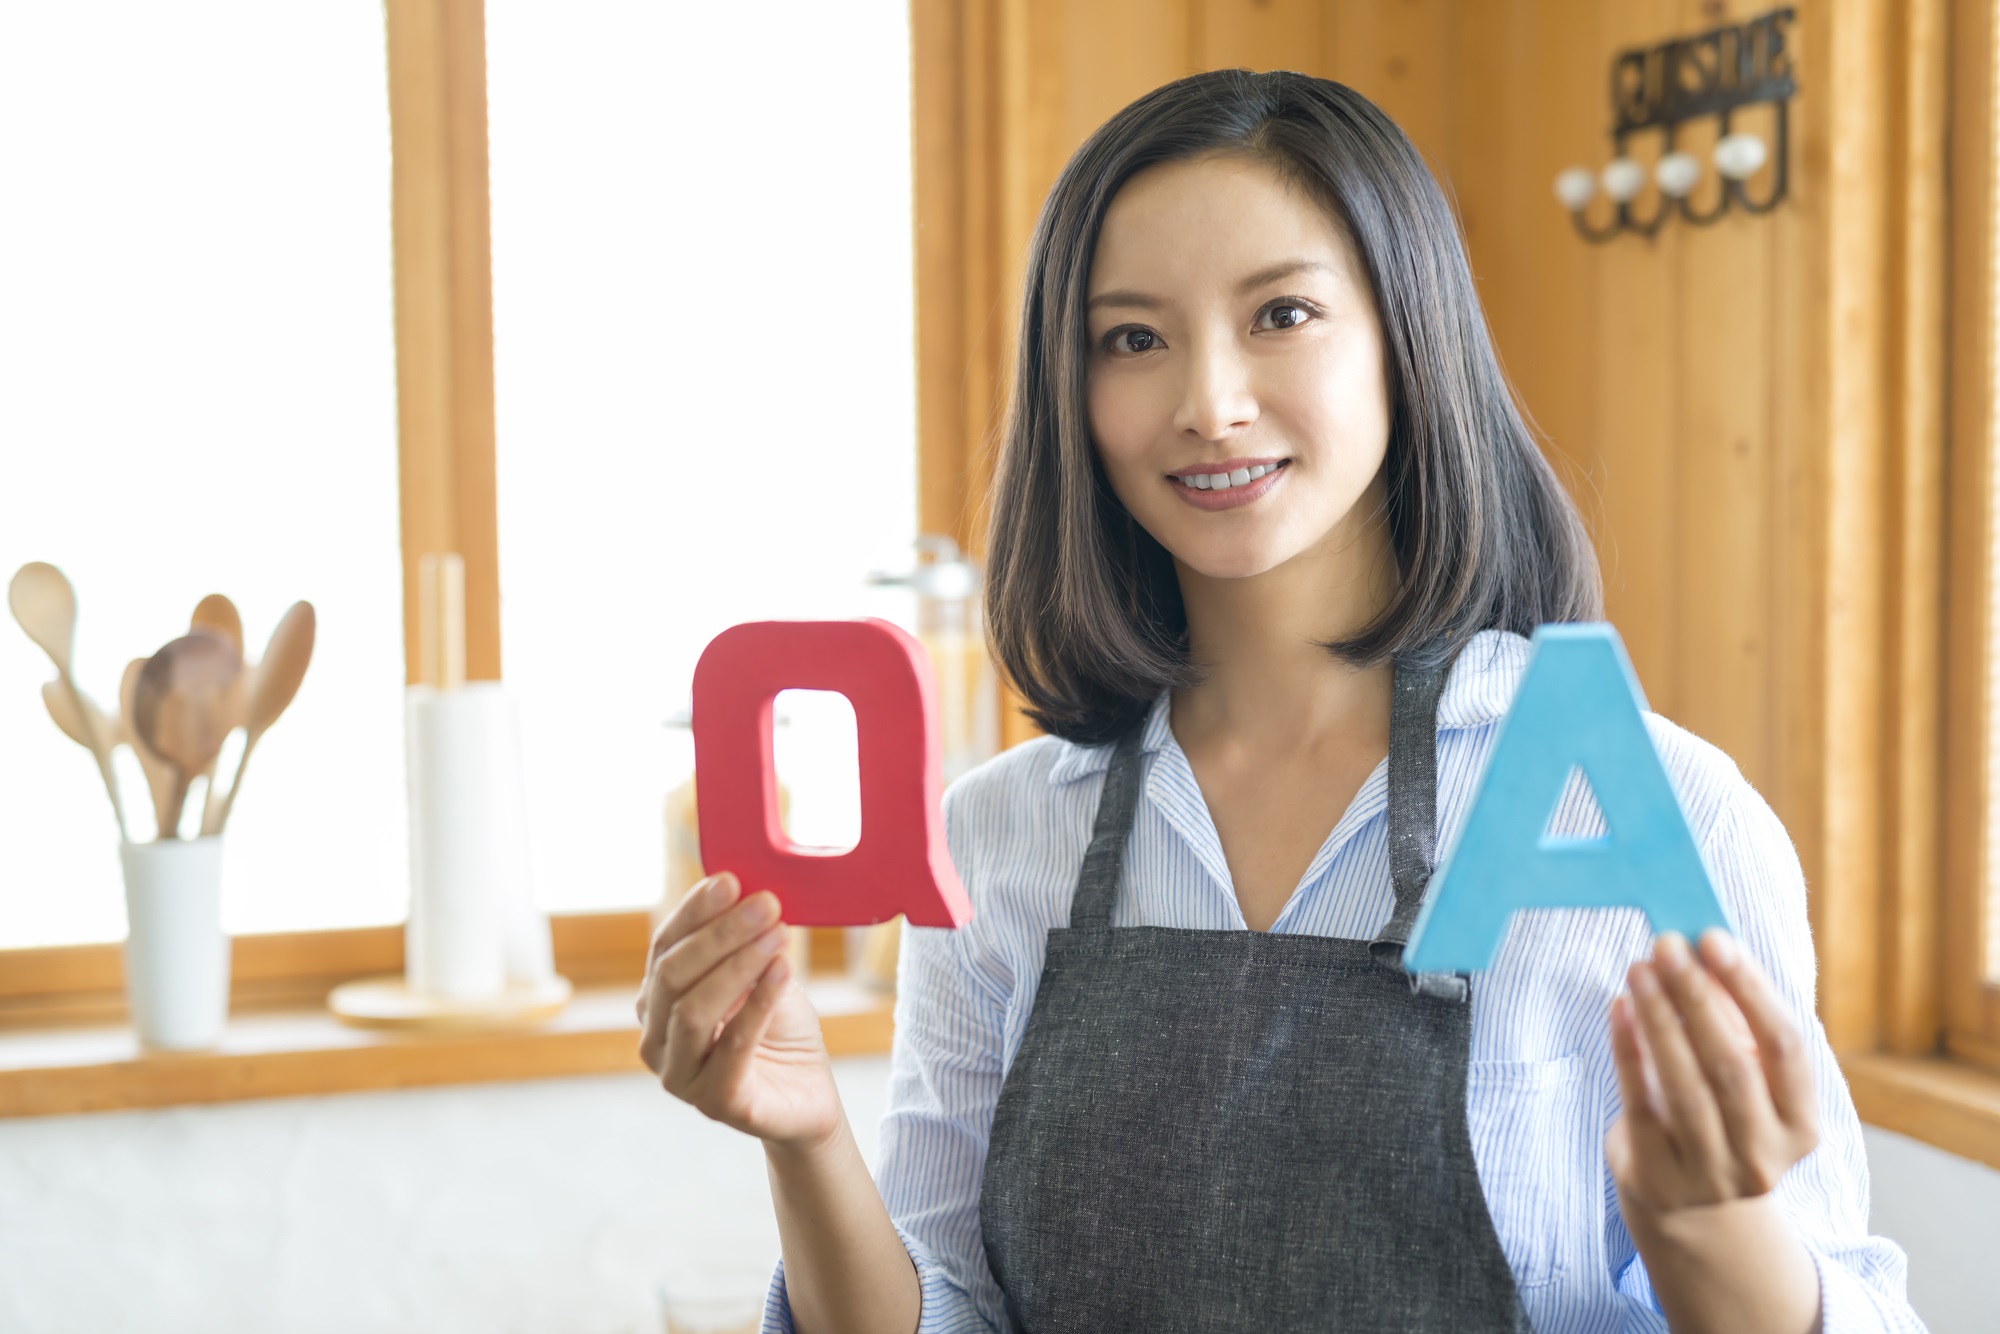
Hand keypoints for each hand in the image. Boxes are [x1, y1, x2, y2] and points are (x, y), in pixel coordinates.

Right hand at [637, 872, 842, 1150]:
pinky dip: (758, 1004)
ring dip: (738, 964)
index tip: (729, 880)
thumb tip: (746, 886)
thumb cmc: (778, 1029)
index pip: (664, 947)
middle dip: (720, 934)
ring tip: (778, 934)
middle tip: (764, 904)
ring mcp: (680, 1077)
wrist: (807, 1094)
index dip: (694, 910)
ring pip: (693, 1010)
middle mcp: (656, 1040)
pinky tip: (781, 971)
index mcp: (658, 1001)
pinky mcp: (715, 1103)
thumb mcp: (759, 973)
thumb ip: (744, 940)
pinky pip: (731, 1047)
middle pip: (673, 975)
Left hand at [1607, 930, 1819, 1218]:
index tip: (1716, 940)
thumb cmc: (1719, 1114)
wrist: (1688, 1202)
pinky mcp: (1659, 1177)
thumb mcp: (1741, 1074)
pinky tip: (1619, 1008)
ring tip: (1639, 969)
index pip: (1786, 1048)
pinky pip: (1639, 1104)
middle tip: (1667, 946)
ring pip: (1685, 1087)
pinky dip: (1628, 1051)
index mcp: (1800, 1124)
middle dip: (1696, 998)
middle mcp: (1763, 1155)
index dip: (1752, 990)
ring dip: (1659, 1020)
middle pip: (1731, 1066)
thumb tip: (1702, 949)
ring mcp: (1712, 1174)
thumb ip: (1732, 1020)